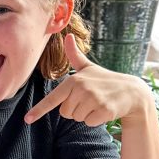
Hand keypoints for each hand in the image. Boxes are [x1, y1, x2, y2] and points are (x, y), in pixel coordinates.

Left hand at [25, 33, 150, 126]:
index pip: (52, 98)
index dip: (39, 109)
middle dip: (75, 109)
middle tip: (89, 99)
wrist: (131, 92)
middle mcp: (81, 89)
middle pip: (65, 112)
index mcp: (73, 80)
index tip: (27, 119)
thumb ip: (74, 55)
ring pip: (77, 118)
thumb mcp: (88, 67)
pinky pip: (89, 123)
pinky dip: (96, 120)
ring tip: (97, 103)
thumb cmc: (105, 80)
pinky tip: (104, 109)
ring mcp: (93, 100)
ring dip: (85, 114)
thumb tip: (68, 36)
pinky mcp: (104, 110)